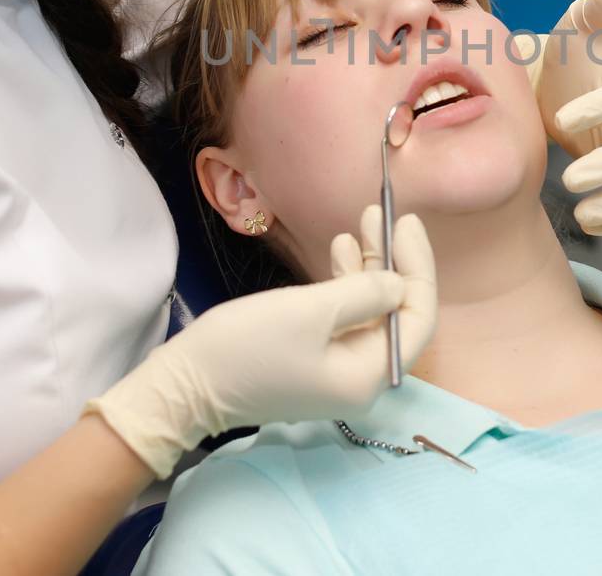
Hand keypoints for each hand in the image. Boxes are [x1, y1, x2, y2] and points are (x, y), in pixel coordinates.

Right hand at [86, 205, 436, 476]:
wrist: (184, 386)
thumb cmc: (247, 346)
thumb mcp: (311, 311)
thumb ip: (363, 294)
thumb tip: (398, 284)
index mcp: (368, 376)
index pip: (416, 319)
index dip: (417, 268)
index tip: (407, 223)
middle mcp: (360, 380)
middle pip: (397, 314)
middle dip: (394, 262)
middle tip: (386, 214)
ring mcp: (336, 373)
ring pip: (370, 312)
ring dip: (368, 267)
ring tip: (362, 222)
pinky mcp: (313, 362)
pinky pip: (345, 320)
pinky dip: (345, 284)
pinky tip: (340, 250)